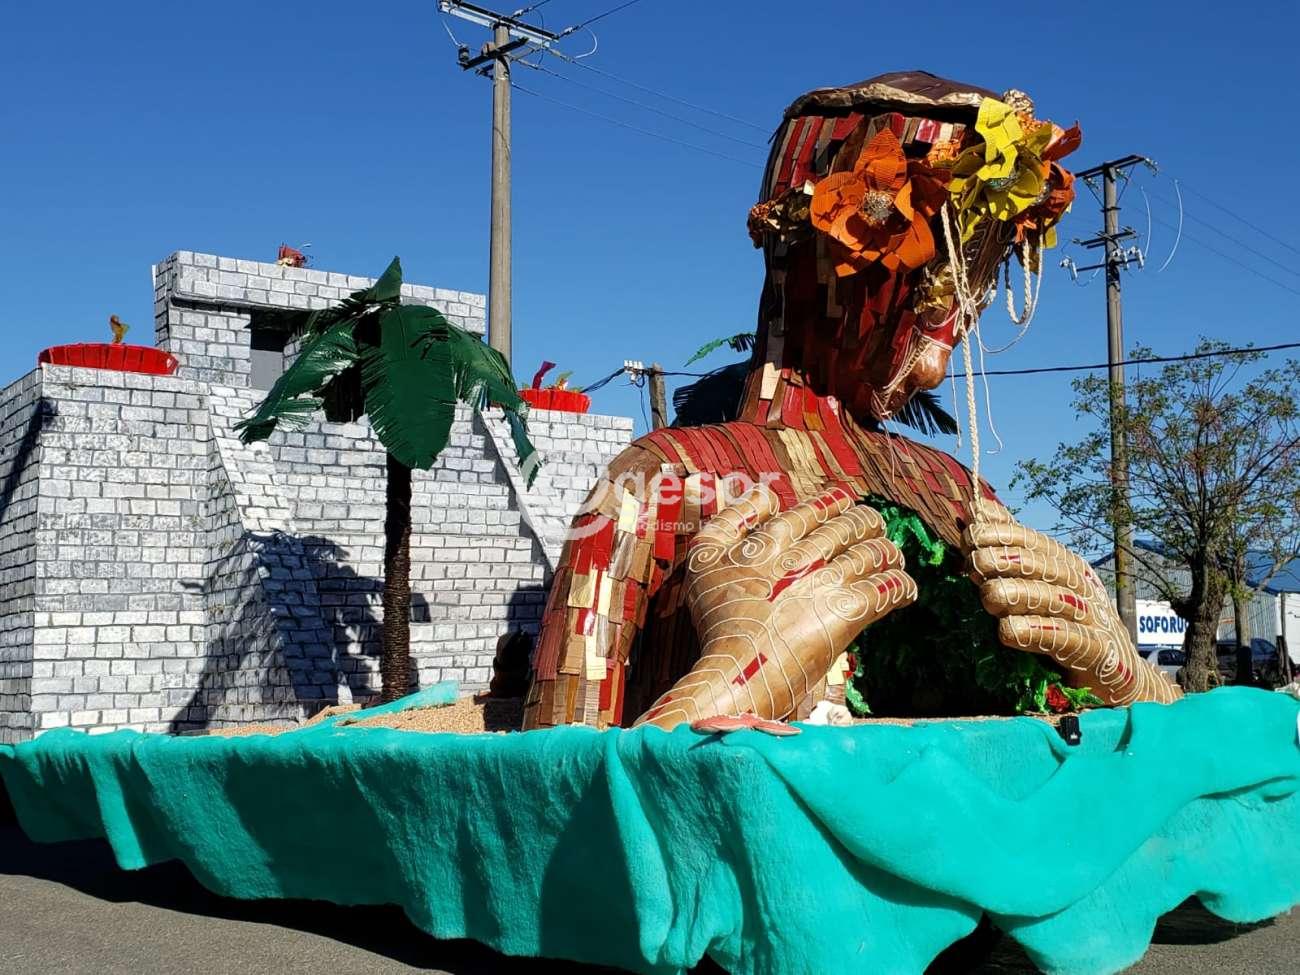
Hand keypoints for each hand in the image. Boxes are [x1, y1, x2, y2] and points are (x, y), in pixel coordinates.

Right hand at [634, 483, 916, 729]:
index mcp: (773, 540)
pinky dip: (900, 586)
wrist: (736, 668)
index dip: (834, 503)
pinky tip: (905, 590)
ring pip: (872, 553)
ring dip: (887, 552)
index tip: (844, 503)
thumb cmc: (717, 619)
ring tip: (893, 556)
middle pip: (849, 527)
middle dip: (867, 523)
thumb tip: (762, 494)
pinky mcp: (848, 612)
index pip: (814, 510)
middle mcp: (805, 556)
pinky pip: (886, 590)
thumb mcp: (704, 560)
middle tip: (875, 526)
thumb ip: (729, 521)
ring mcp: (829, 583)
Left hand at [964, 504, 1180, 705]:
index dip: (1002, 534)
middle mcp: (1080, 586)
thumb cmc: (1065, 622)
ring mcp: (1091, 617)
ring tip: (988, 596)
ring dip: (1018, 593)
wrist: (1116, 673)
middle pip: (1044, 565)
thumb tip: (977, 510)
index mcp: (1065, 565)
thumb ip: (1008, 550)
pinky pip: (1065, 637)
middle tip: (974, 563)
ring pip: (1053, 598)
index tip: (969, 536)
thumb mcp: (1036, 584)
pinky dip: (1036, 632)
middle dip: (1006, 558)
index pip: (1034, 541)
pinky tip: (1008, 630)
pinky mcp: (1097, 651)